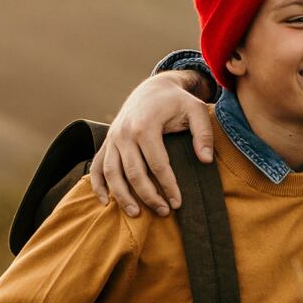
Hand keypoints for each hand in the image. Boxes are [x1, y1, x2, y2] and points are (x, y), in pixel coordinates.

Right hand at [89, 72, 214, 217]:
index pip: (157, 164)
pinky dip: (97, 185)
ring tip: (137, 214)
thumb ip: (203, 134)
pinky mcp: (107, 143)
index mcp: (145, 125)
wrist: (153, 88)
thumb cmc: (177, 101)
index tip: (178, 202)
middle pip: (134, 173)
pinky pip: (97, 166)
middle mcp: (124, 133)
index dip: (168, 186)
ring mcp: (113, 138)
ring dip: (122, 196)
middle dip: (148, 196)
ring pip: (112, 173)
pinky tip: (105, 202)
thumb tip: (205, 160)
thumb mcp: (196, 109)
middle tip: (164, 212)